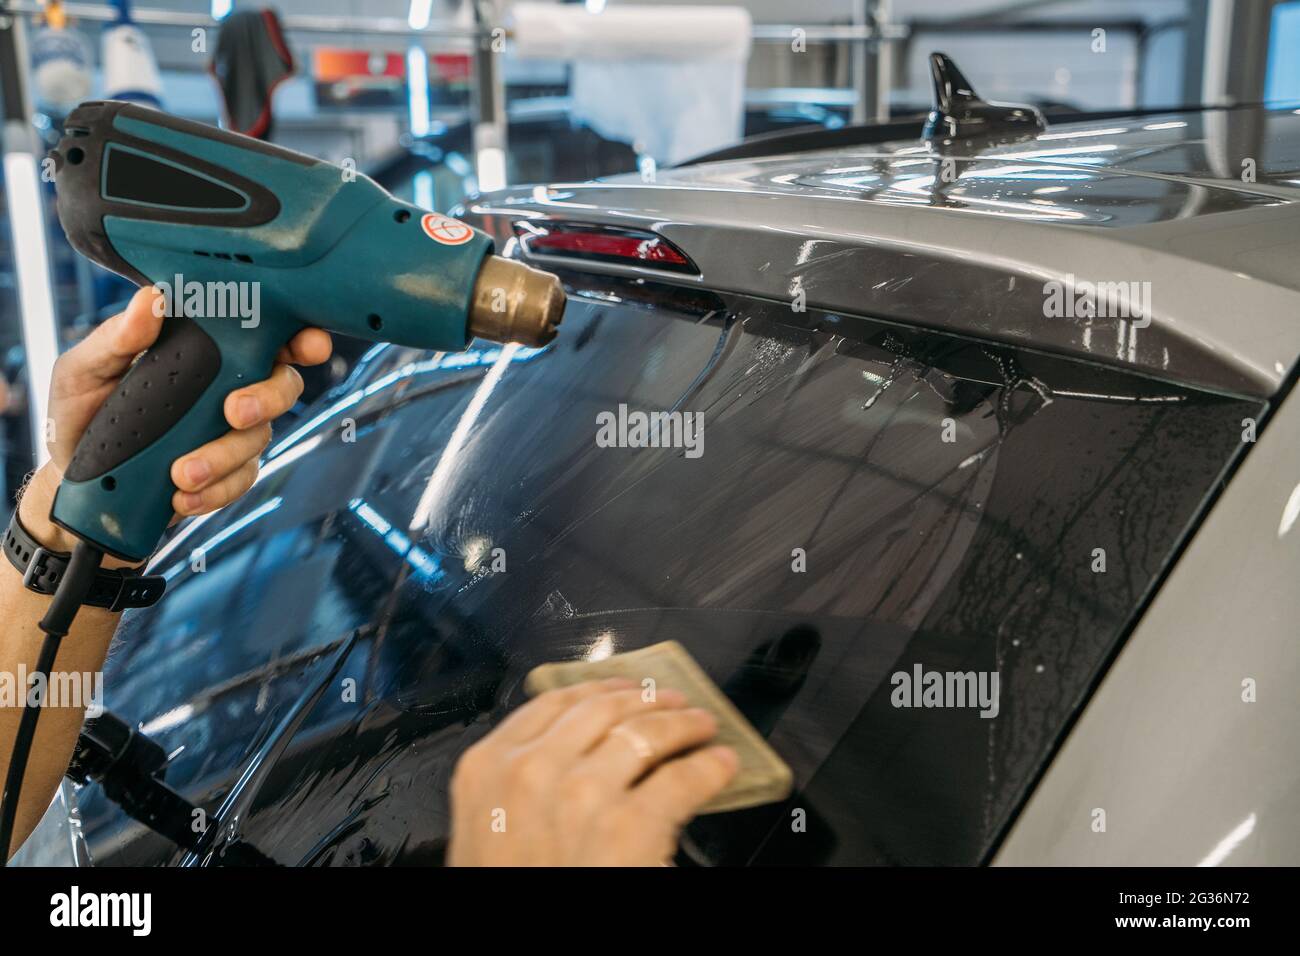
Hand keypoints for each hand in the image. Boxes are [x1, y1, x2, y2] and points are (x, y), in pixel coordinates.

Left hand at [18, 286, 331, 564]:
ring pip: (259, 438)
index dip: (299, 336)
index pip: (263, 333)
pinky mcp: (227, 473)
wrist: (75, 483)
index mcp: (201, 349)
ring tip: (182, 472)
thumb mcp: (83, 371)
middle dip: (269, 398)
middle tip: (233, 412)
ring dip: (224, 456)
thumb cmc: (80, 415)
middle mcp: (227, 386)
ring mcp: (230, 431)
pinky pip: (240, 481)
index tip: (308, 344)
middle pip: (283, 384)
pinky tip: (183, 496)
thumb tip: (151, 300)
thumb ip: (116, 338)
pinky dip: (214, 491)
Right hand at [448, 678, 738, 865]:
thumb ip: (518, 782)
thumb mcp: (488, 825)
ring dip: (682, 723)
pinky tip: (720, 764)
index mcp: (489, 767)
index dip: (596, 689)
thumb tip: (571, 755)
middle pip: (603, 709)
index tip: (618, 688)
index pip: (552, 704)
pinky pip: (683, 778)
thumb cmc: (510, 883)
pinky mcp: (630, 826)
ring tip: (700, 725)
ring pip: (646, 733)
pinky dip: (709, 767)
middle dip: (644, 700)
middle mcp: (533, 770)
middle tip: (669, 701)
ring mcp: (582, 794)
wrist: (519, 946)